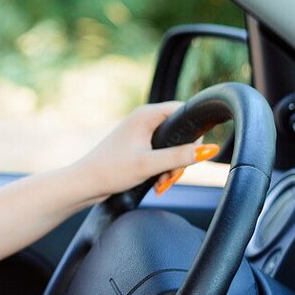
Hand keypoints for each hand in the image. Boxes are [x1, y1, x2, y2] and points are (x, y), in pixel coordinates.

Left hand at [71, 101, 216, 200]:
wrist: (85, 183)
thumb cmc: (111, 171)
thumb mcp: (150, 165)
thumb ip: (180, 157)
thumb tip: (209, 149)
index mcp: (146, 115)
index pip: (183, 111)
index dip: (193, 132)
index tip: (192, 154)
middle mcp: (143, 119)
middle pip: (179, 132)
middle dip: (182, 156)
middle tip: (172, 175)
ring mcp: (140, 132)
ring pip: (171, 145)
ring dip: (172, 165)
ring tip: (162, 182)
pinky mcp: (138, 145)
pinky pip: (161, 152)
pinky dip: (163, 167)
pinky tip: (158, 181)